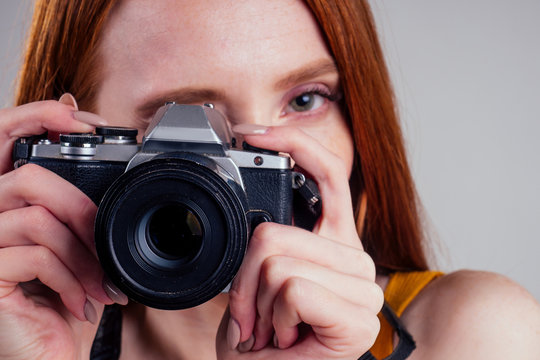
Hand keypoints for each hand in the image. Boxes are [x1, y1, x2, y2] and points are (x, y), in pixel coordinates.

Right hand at [0, 97, 113, 359]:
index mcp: (4, 202)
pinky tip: (80, 301)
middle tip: (104, 234)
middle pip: (28, 176)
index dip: (36, 116)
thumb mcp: (73, 238)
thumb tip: (71, 112)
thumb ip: (68, 187)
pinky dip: (72, 279)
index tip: (82, 118)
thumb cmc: (63, 297)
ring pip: (39, 218)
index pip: (1, 136)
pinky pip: (37, 256)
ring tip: (99, 285)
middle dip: (79, 205)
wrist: (52, 356)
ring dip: (84, 255)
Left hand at [216, 125, 382, 358]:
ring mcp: (362, 287)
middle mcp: (354, 257)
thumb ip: (268, 237)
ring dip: (256, 304)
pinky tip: (286, 338)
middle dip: (244, 281)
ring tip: (271, 327)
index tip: (252, 132)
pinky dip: (273, 318)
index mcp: (333, 239)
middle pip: (272, 232)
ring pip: (276, 262)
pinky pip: (292, 289)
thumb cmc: (266, 337)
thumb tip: (255, 211)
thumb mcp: (260, 276)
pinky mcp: (359, 317)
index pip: (329, 170)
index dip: (293, 143)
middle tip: (254, 313)